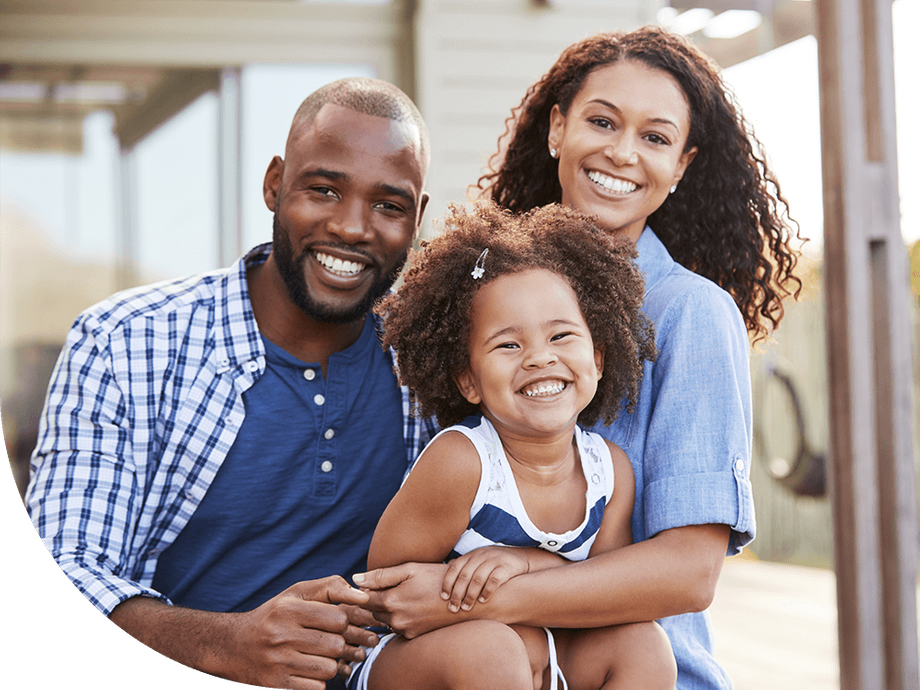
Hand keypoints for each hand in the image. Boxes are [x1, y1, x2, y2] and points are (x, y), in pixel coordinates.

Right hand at [224, 576, 370, 688]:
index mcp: (288, 609)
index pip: (338, 619)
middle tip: (327, 640)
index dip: (342, 621)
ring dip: (330, 663)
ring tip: (318, 654)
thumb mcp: (297, 594)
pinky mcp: (277, 684)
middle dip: (338, 644)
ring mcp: (278, 662)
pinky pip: (317, 687)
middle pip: (336, 646)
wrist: (234, 646)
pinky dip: (318, 680)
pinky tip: (307, 669)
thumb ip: (332, 587)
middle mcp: (281, 635)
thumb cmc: (275, 615)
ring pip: (329, 668)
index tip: (333, 622)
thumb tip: (364, 597)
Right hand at [336, 603, 380, 678]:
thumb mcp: (366, 608)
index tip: (386, 623)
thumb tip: (392, 608)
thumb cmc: (365, 616)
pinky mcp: (332, 659)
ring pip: (341, 648)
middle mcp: (337, 626)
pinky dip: (343, 668)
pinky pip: (336, 664)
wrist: (339, 632)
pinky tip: (350, 671)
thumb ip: (375, 607)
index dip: (371, 618)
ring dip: (352, 652)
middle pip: (348, 631)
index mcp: (345, 610)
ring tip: (362, 656)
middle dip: (362, 636)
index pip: (357, 612)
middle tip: (374, 641)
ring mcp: (333, 643)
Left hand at [354, 562, 464, 638]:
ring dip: (390, 609)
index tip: (371, 583)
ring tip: (408, 595)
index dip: (364, 590)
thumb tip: (355, 579)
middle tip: (394, 586)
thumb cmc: (437, 579)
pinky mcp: (413, 636)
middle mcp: (395, 620)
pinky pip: (398, 626)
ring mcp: (405, 630)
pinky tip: (415, 605)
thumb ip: (381, 575)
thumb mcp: (410, 570)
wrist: (464, 600)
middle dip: (378, 599)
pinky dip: (401, 616)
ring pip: (386, 619)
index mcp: (391, 601)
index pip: (363, 598)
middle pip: (374, 610)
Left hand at [441, 546, 530, 612]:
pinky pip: (494, 580)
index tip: (444, 597)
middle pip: (465, 576)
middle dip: (457, 593)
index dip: (447, 583)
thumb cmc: (494, 562)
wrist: (520, 557)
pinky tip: (483, 601)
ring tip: (466, 608)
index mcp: (471, 555)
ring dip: (470, 595)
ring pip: (478, 579)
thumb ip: (464, 565)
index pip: (454, 568)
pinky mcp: (506, 567)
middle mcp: (480, 556)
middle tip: (453, 608)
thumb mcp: (478, 559)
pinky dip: (487, 591)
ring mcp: (493, 560)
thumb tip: (445, 571)